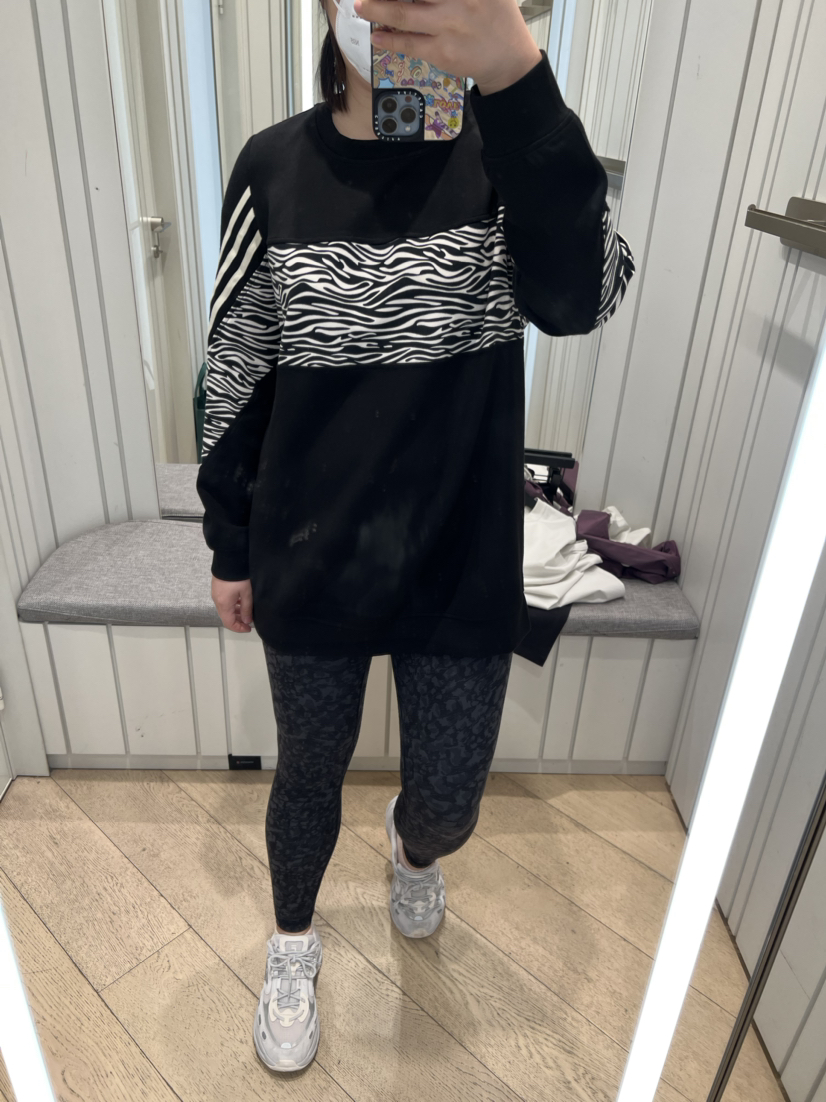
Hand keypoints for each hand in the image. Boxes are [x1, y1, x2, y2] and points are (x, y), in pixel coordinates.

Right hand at [212, 576, 253, 632]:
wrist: (229, 558)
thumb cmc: (239, 577)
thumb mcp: (247, 593)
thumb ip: (247, 609)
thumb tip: (246, 621)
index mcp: (223, 604)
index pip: (229, 623)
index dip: (239, 628)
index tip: (249, 628)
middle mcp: (217, 601)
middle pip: (226, 616)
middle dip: (238, 621)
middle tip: (249, 621)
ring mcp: (216, 594)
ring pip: (225, 609)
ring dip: (235, 612)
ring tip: (247, 611)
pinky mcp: (217, 587)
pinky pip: (224, 601)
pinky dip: (232, 605)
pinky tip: (241, 601)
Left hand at [353, 0, 541, 93]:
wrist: (509, 58)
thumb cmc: (493, 15)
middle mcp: (460, 0)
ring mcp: (450, 26)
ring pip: (403, 14)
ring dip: (377, 8)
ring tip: (361, 5)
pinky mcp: (443, 52)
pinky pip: (409, 43)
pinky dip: (389, 39)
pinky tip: (377, 34)